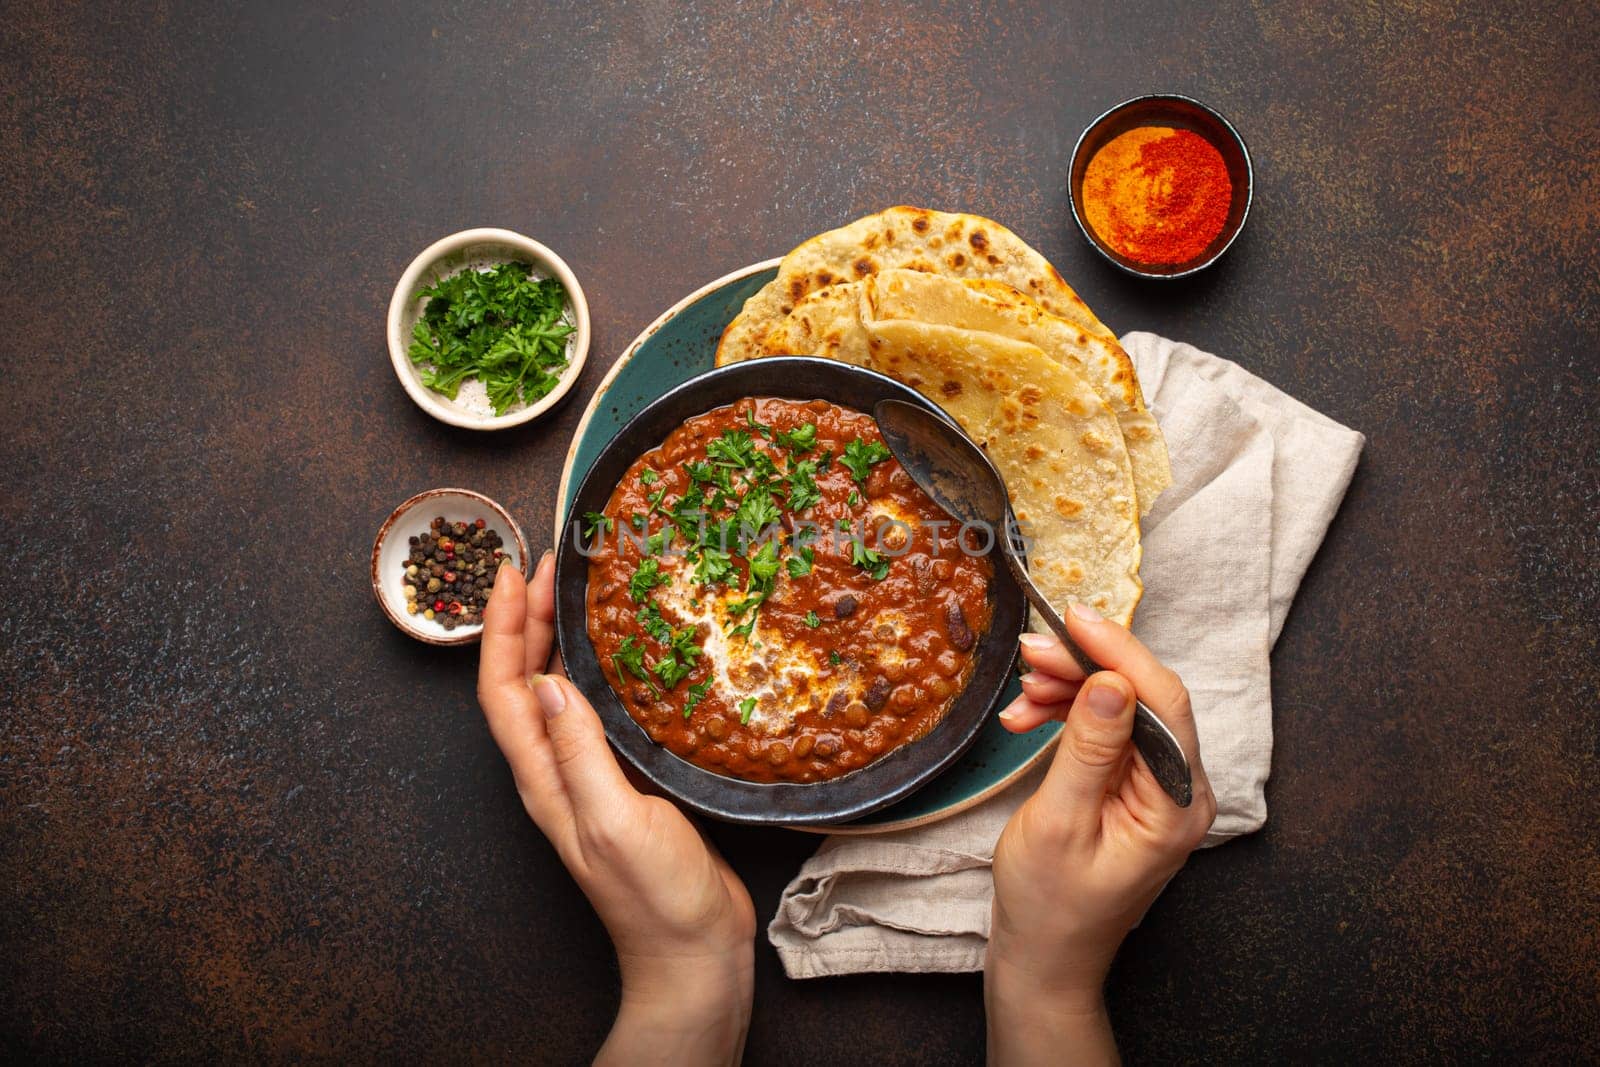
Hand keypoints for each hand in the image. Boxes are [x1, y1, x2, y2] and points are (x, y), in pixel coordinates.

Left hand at [477, 552, 755, 1065]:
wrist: (693, 951)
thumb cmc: (655, 897)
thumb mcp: (616, 820)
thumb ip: (580, 753)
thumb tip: (550, 683)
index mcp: (543, 779)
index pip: (502, 690)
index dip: (501, 629)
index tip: (513, 573)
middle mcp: (556, 772)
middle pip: (523, 683)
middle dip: (525, 619)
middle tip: (547, 565)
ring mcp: (588, 778)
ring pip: (557, 693)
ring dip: (556, 639)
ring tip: (574, 592)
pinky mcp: (624, 782)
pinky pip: (595, 712)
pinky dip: (597, 670)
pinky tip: (623, 653)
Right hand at [984, 602, 1216, 1065]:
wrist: (1043, 959)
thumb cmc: (1050, 908)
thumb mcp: (1060, 823)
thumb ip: (1088, 750)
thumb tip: (1112, 682)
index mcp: (1178, 805)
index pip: (1162, 704)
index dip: (1119, 652)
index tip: (1074, 618)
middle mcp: (1180, 791)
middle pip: (1143, 699)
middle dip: (1085, 667)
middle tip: (1030, 651)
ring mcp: (1156, 789)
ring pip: (1120, 709)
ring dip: (1068, 689)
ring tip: (1021, 694)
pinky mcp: (1130, 788)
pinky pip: (1105, 732)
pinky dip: (1065, 715)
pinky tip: (1028, 717)